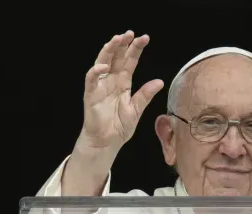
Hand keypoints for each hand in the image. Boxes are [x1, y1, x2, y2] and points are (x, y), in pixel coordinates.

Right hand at [63, 31, 162, 196]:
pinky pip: (91, 81)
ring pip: (102, 63)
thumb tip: (160, 81)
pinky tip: (103, 66)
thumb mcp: (137, 109)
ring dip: (109, 51)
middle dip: (122, 45)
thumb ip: (146, 95)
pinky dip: (95, 72)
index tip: (144, 38)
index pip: (130, 62)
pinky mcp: (91, 96)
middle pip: (116, 58)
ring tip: (116, 40)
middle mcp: (111, 81)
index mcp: (123, 83)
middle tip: (130, 34)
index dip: (136, 50)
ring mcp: (100, 87)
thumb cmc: (120, 126)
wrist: (107, 142)